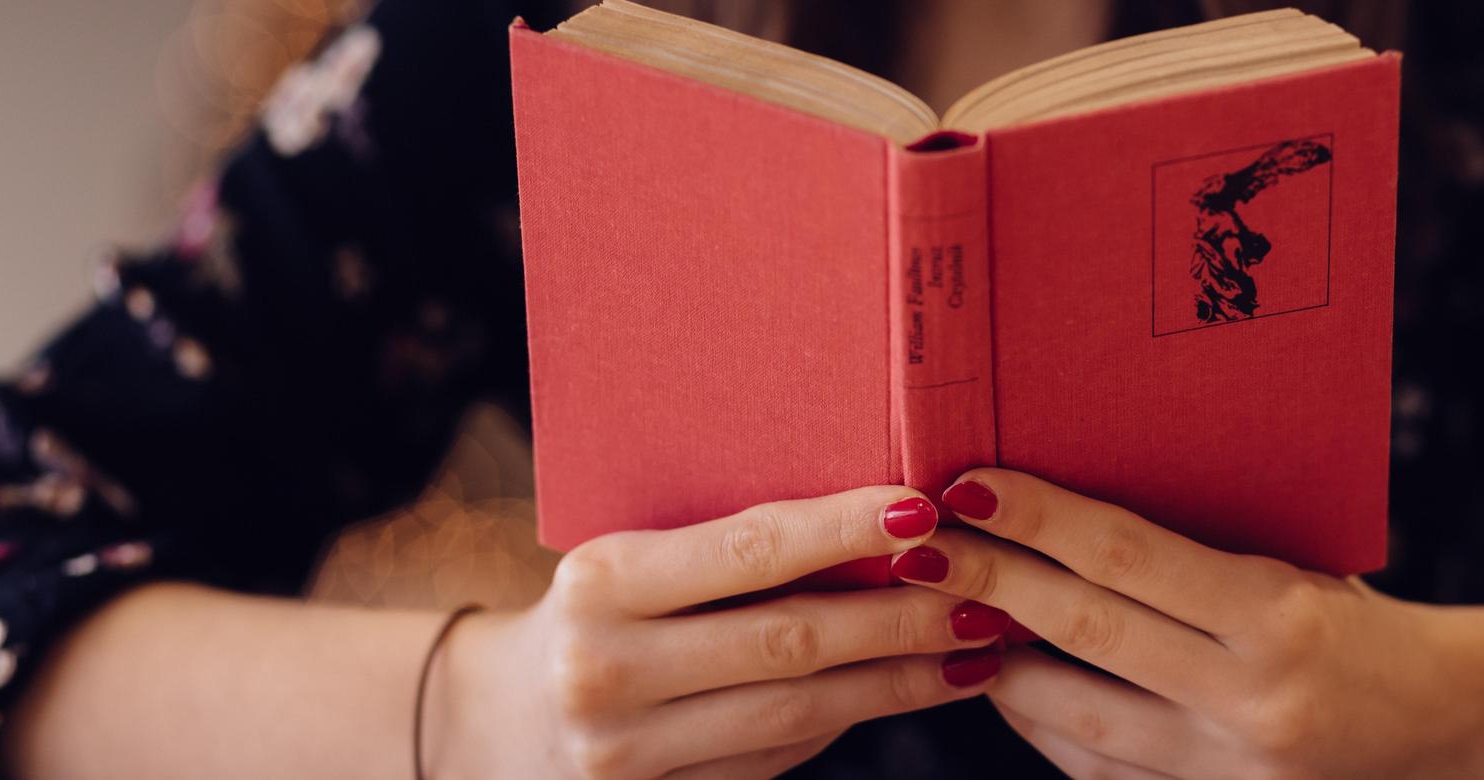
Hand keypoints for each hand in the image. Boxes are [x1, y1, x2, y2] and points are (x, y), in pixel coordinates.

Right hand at [429, 486, 1010, 778]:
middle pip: (788, 643)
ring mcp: (627, 755)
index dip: (842, 529)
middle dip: (900, 619)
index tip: (924, 511)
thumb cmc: (594, 615)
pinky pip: (777, 760)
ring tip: (975, 650)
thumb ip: (728, 554)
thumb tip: (883, 532)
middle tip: (986, 597)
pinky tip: (908, 690)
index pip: (746, 549)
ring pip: (797, 717)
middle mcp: (605, 670)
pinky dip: (851, 722)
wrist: (497, 723)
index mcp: (602, 583)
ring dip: (898, 682)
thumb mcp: (631, 565)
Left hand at [892, 469, 1483, 778]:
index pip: (1129, 558)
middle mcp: (1248, 699)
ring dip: (996, 662)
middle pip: (1084, 631)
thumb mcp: (1306, 568)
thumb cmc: (1375, 627)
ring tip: (943, 610)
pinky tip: (1009, 680)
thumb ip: (1203, 554)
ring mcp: (1225, 767)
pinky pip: (1098, 768)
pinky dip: (1045, 723)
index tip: (972, 483)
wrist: (1459, 730)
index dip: (1041, 518)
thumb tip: (1079, 510)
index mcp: (1279, 617)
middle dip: (990, 582)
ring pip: (1073, 715)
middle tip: (921, 541)